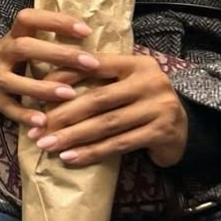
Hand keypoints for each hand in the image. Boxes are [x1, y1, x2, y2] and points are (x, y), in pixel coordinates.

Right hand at [0, 8, 94, 128]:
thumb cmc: (12, 61)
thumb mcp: (24, 45)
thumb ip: (48, 41)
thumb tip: (90, 38)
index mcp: (14, 35)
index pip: (30, 18)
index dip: (56, 21)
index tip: (85, 31)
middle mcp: (2, 51)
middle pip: (25, 47)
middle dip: (59, 54)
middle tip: (90, 63)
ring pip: (14, 80)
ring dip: (43, 88)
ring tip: (69, 94)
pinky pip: (7, 107)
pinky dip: (24, 115)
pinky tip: (43, 122)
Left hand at [28, 53, 187, 167]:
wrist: (184, 127)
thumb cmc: (142, 102)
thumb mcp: (124, 83)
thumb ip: (98, 78)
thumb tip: (48, 82)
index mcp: (137, 63)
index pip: (95, 64)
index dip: (66, 75)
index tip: (37, 90)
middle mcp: (150, 81)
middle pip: (98, 98)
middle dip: (64, 114)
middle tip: (38, 127)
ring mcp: (159, 107)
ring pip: (106, 124)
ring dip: (73, 137)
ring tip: (48, 145)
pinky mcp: (161, 132)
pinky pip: (119, 144)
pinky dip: (92, 152)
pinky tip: (71, 157)